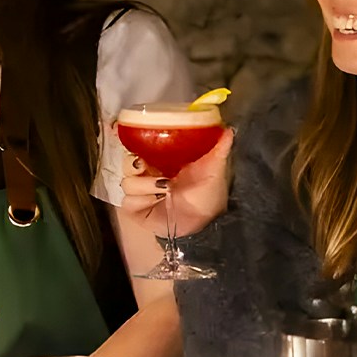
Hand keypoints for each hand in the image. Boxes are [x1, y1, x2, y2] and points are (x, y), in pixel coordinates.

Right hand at [118, 127, 233, 237]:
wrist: (203, 226)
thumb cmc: (207, 197)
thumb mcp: (214, 171)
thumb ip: (219, 150)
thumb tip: (229, 130)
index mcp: (162, 161)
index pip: (140, 146)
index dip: (138, 143)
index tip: (143, 142)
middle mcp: (148, 174)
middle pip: (128, 162)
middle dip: (135, 164)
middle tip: (148, 166)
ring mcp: (140, 193)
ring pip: (127, 181)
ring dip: (144, 184)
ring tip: (165, 188)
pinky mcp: (135, 210)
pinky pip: (128, 200)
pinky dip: (142, 200)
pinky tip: (157, 202)